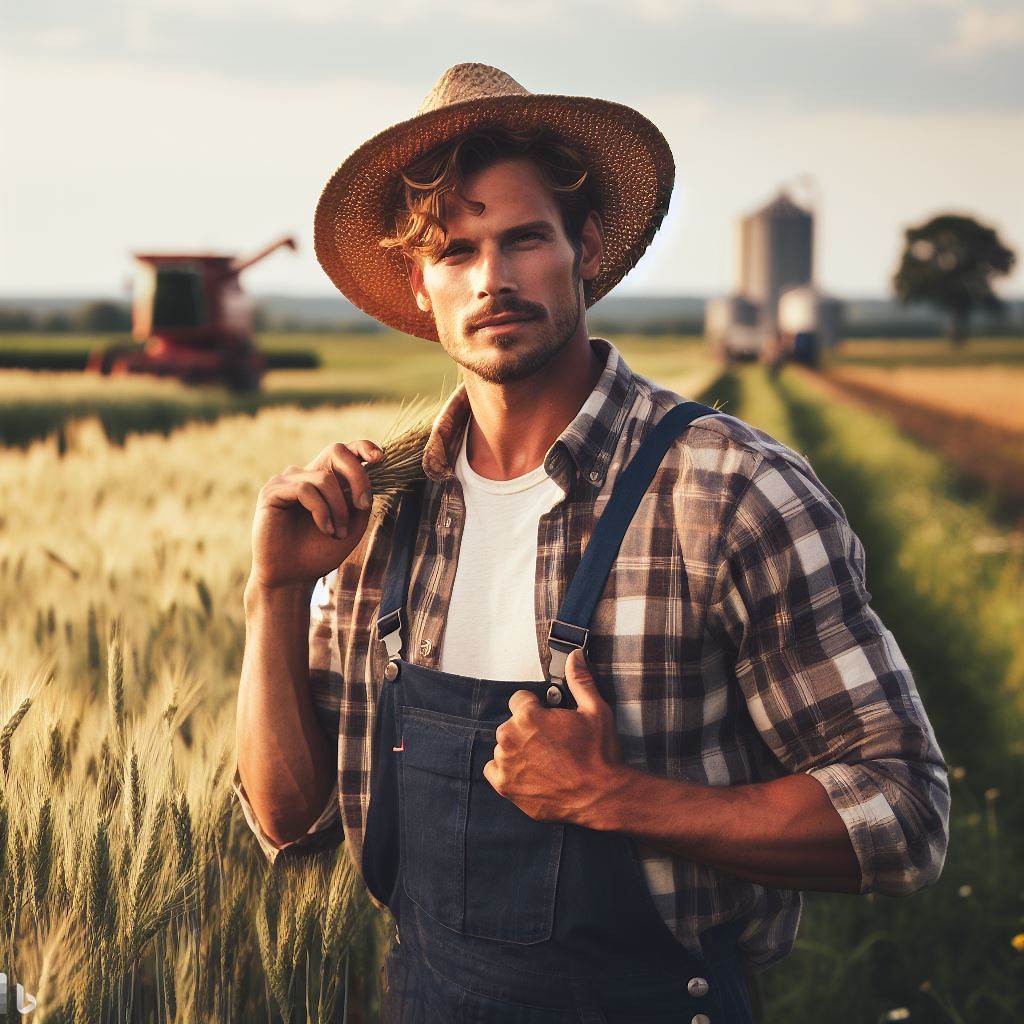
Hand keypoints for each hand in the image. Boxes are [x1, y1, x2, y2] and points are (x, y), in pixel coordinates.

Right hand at [248, 439, 383, 592]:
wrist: (293, 577)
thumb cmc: (321, 552)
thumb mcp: (352, 525)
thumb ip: (361, 499)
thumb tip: (369, 475)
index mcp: (324, 479)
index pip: (344, 451)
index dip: (363, 446)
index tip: (379, 458)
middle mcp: (305, 474)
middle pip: (336, 451)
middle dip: (357, 476)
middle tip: (363, 505)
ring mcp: (287, 480)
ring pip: (324, 478)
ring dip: (338, 508)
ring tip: (338, 533)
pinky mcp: (272, 491)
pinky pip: (305, 490)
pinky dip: (321, 511)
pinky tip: (325, 529)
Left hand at [483, 649, 625, 825]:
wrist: (601, 797)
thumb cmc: (599, 754)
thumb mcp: (595, 710)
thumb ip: (580, 680)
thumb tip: (575, 656)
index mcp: (529, 716)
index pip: (518, 700)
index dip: (536, 708)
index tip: (548, 719)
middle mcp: (511, 737)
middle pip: (510, 724)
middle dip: (527, 729)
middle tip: (552, 743)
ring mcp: (506, 763)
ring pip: (503, 746)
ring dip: (518, 750)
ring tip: (544, 760)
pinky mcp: (505, 786)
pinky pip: (493, 769)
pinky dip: (506, 770)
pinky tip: (528, 773)